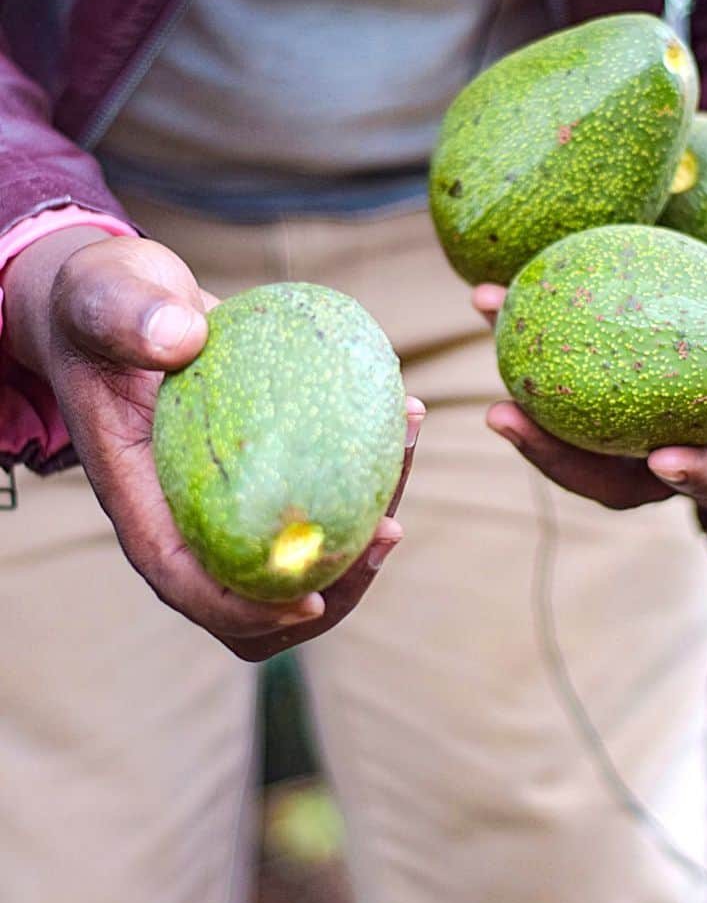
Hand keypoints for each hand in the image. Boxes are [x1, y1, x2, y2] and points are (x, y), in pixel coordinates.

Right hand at [2, 228, 423, 660]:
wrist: (123, 300)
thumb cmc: (104, 304)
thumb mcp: (103, 295)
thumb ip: (128, 314)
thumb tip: (182, 337)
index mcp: (138, 494)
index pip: (184, 578)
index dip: (245, 608)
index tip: (311, 601)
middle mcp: (188, 510)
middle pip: (258, 591)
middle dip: (332, 584)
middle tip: (388, 528)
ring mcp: (233, 495)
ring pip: (304, 550)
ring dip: (366, 526)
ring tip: (406, 452)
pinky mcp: (272, 467)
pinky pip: (327, 492)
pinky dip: (372, 470)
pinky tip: (405, 412)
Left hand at [473, 283, 706, 527]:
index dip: (699, 470)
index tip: (667, 458)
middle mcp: (687, 459)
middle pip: (614, 471)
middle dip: (561, 448)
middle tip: (506, 410)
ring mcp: (648, 438)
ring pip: (578, 434)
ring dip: (527, 395)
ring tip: (487, 325)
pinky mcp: (627, 408)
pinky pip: (574, 395)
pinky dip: (538, 361)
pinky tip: (504, 304)